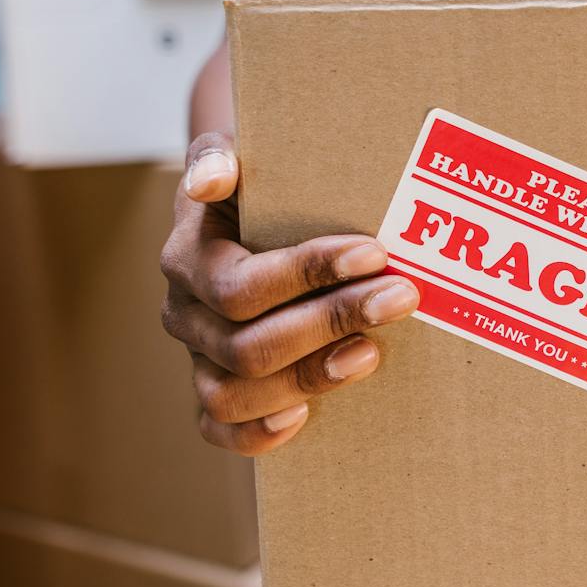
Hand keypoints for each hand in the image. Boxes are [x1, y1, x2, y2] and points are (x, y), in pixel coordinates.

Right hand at [159, 131, 418, 454]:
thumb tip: (211, 180)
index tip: (374, 253)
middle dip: (330, 322)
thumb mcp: (236, 152)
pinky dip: (257, 433)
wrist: (242, 209)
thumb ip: (220, 157)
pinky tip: (305, 417)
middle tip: (400, 297)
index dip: (307, 274)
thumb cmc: (253, 182)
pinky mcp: (216, 388)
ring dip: (308, 378)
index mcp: (188, 258)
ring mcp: (198, 357)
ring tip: (370, 353)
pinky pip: (219, 429)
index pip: (241, 286)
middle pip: (247, 345)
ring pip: (233, 394)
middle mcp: (186, 314)